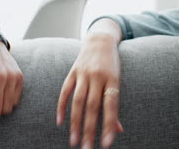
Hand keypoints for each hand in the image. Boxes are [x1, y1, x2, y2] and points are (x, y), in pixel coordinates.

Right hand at [57, 33, 123, 148]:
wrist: (100, 40)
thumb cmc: (112, 64)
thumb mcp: (117, 81)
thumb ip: (114, 104)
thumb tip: (118, 129)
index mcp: (113, 79)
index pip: (111, 106)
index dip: (108, 126)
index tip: (106, 144)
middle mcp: (98, 76)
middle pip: (92, 107)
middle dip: (89, 130)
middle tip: (86, 148)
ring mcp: (83, 73)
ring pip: (77, 101)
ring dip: (74, 123)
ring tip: (73, 140)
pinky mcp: (72, 71)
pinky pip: (65, 91)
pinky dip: (62, 107)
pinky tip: (60, 122)